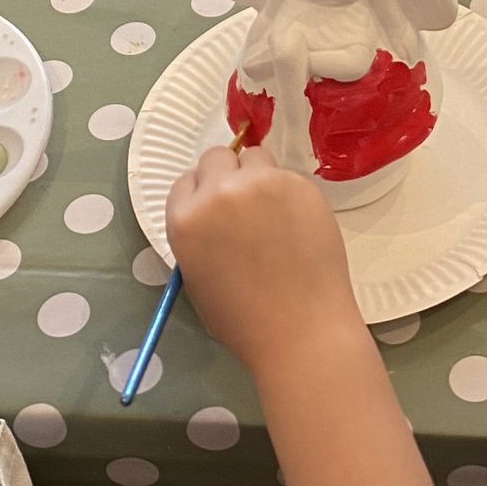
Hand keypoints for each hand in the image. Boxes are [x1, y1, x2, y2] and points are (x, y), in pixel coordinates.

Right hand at [168, 142, 362, 380]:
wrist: (300, 328)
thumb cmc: (244, 318)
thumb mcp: (198, 277)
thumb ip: (199, 234)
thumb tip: (212, 214)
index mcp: (187, 219)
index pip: (186, 181)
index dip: (201, 193)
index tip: (216, 207)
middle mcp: (220, 192)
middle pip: (218, 157)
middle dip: (228, 175)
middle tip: (245, 206)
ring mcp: (263, 183)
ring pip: (257, 158)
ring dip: (260, 177)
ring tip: (274, 214)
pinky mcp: (300, 184)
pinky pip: (288, 176)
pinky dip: (290, 193)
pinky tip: (297, 224)